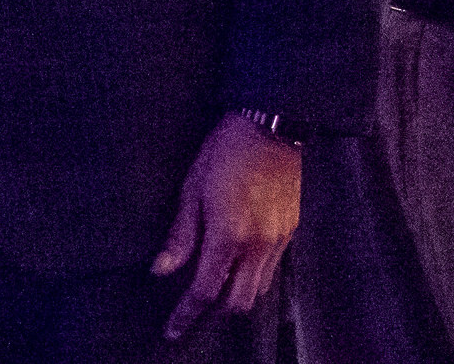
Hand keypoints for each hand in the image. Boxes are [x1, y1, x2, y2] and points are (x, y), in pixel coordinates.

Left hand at [151, 113, 300, 340]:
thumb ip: (181, 234)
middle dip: (216, 310)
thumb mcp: (193, 186)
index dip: (186, 315)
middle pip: (239, 302)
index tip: (173, 330)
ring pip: (260, 288)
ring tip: (219, 282)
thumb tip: (161, 270)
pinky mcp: (293, 229)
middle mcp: (258, 244)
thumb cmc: (226, 150)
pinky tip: (242, 260)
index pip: (205, 290)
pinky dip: (255, 273)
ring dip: (237, 293)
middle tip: (196, 304)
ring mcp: (280, 238)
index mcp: (229, 234)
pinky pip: (274, 267)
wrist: (272, 123)